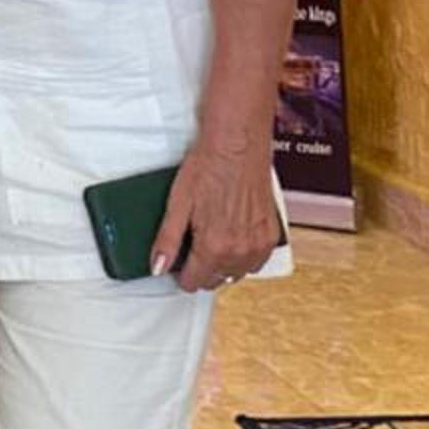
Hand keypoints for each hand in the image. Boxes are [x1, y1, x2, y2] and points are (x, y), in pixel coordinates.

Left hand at [150, 138, 284, 290]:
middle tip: (193, 247)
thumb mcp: (177, 204)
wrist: (237, 146)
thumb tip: (157, 267)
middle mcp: (239, 251)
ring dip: (223, 265)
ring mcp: (258, 245)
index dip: (181, 274)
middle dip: (201, 270)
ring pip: (237, 273)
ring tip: (212, 241)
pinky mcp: (271, 235)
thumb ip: (167, 241)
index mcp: (213, 247)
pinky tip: (232, 239)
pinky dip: (243, 257)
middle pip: (216, 280)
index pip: (194, 282)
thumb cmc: (208, 167)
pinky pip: (256, 262)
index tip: (178, 264)